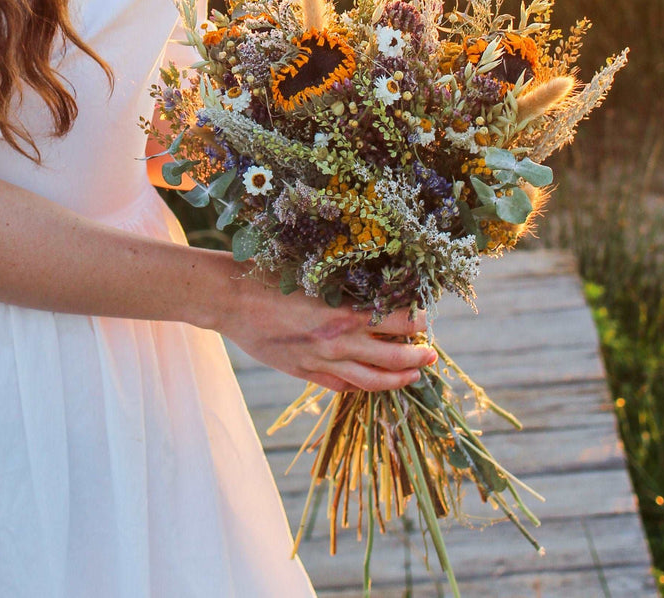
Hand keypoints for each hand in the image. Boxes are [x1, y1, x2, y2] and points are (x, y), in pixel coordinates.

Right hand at [221, 272, 434, 392]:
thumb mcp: (314, 277)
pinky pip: (339, 386)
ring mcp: (319, 361)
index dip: (415, 323)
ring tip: (413, 376)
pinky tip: (369, 383)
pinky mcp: (303, 372)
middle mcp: (336, 342)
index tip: (425, 320)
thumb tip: (373, 293)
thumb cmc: (271, 278)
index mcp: (342, 313)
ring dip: (397, 380)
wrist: (231, 300)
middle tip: (432, 354)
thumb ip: (343, 291)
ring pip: (370, 381)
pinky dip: (359, 386)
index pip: (394, 322)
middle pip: (390, 359)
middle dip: (417, 357)